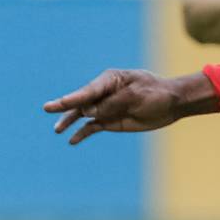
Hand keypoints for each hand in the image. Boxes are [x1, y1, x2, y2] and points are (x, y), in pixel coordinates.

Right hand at [44, 70, 216, 144]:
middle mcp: (103, 92)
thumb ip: (113, 103)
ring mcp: (106, 107)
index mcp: (110, 80)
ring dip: (69, 121)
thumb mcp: (137, 96)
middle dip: (65, 106)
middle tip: (47, 108)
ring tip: (57, 129)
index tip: (61, 104)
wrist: (172, 103)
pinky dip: (82, 133)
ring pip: (82, 114)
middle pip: (81, 101)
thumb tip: (90, 113)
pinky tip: (72, 140)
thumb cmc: (157, 94)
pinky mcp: (110, 120)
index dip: (74, 98)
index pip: (89, 90)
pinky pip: (92, 127)